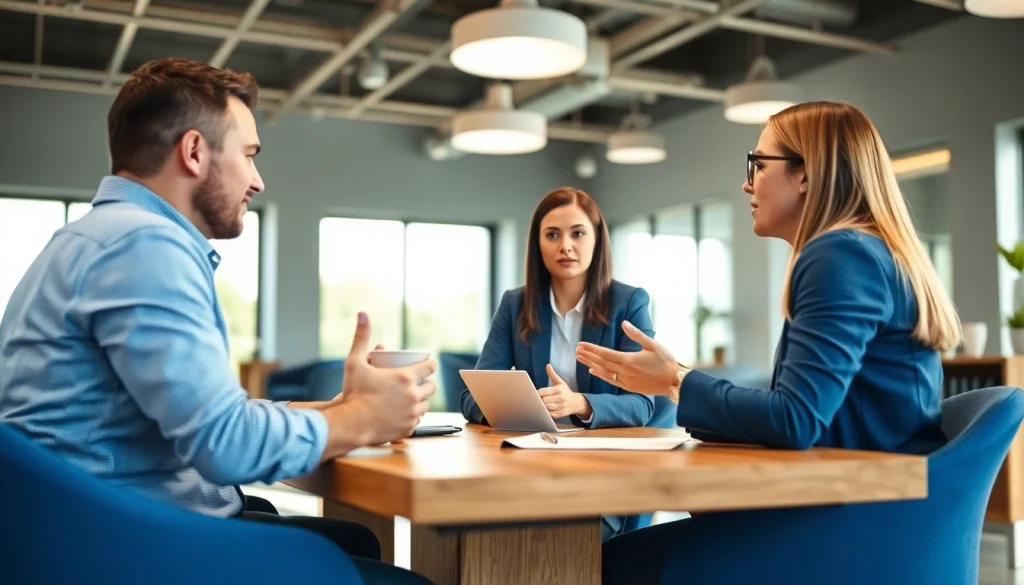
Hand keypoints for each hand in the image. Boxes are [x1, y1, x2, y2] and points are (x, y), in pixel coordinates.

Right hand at [324, 313, 436, 447]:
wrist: (350, 424)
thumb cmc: (353, 393)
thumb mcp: (355, 362)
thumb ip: (361, 337)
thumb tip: (363, 314)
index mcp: (405, 377)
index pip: (430, 367)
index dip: (428, 364)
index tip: (423, 365)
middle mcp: (413, 395)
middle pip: (432, 387)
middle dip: (426, 383)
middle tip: (415, 383)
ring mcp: (412, 413)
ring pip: (427, 405)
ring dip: (421, 400)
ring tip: (411, 398)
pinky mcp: (408, 428)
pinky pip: (418, 420)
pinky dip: (413, 416)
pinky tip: (405, 413)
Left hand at [538, 365, 591, 419]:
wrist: (576, 403)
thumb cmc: (566, 392)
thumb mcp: (560, 382)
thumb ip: (552, 374)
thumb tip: (548, 365)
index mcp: (558, 390)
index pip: (542, 392)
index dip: (538, 393)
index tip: (536, 393)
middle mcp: (559, 399)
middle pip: (543, 400)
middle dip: (539, 400)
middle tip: (537, 399)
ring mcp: (560, 408)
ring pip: (545, 408)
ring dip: (541, 406)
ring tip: (540, 404)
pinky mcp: (559, 415)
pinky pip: (548, 415)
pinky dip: (545, 413)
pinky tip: (544, 410)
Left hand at [576, 321, 685, 396]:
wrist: (674, 382)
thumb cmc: (665, 361)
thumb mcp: (652, 344)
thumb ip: (636, 334)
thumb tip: (624, 323)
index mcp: (629, 360)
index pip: (605, 353)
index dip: (592, 349)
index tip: (581, 344)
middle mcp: (624, 371)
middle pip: (601, 363)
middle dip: (587, 356)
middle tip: (576, 350)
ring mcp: (625, 381)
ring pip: (604, 372)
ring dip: (590, 364)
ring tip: (579, 358)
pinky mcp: (628, 387)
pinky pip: (610, 380)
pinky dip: (600, 375)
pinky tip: (593, 370)